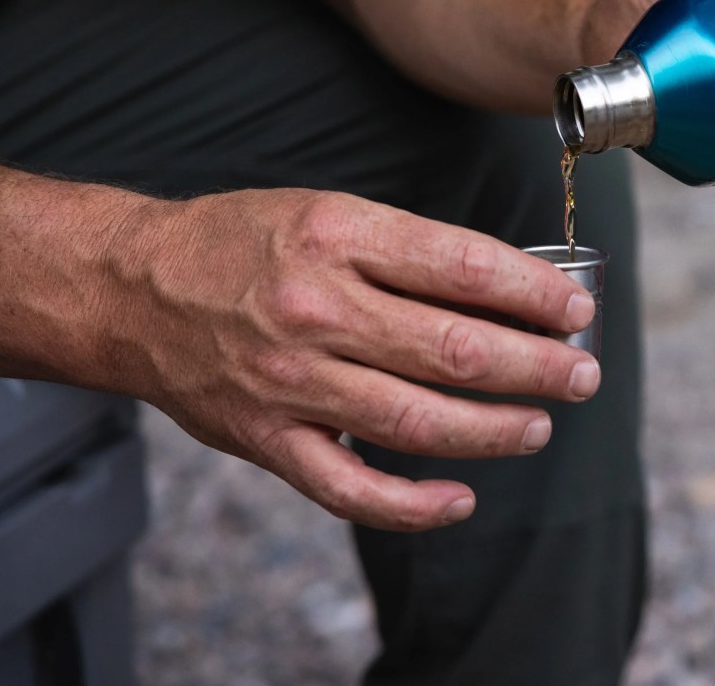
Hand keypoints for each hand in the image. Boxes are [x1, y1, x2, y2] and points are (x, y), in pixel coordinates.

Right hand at [105, 189, 598, 530]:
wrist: (132, 288)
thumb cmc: (244, 242)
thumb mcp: (331, 212)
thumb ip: (411, 252)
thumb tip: (511, 289)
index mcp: (338, 236)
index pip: (462, 267)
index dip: (533, 294)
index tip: (576, 309)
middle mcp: (316, 309)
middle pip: (455, 350)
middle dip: (537, 366)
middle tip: (582, 374)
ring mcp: (290, 381)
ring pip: (418, 421)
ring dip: (496, 430)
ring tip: (540, 424)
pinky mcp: (266, 439)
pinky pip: (350, 488)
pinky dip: (413, 503)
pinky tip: (461, 497)